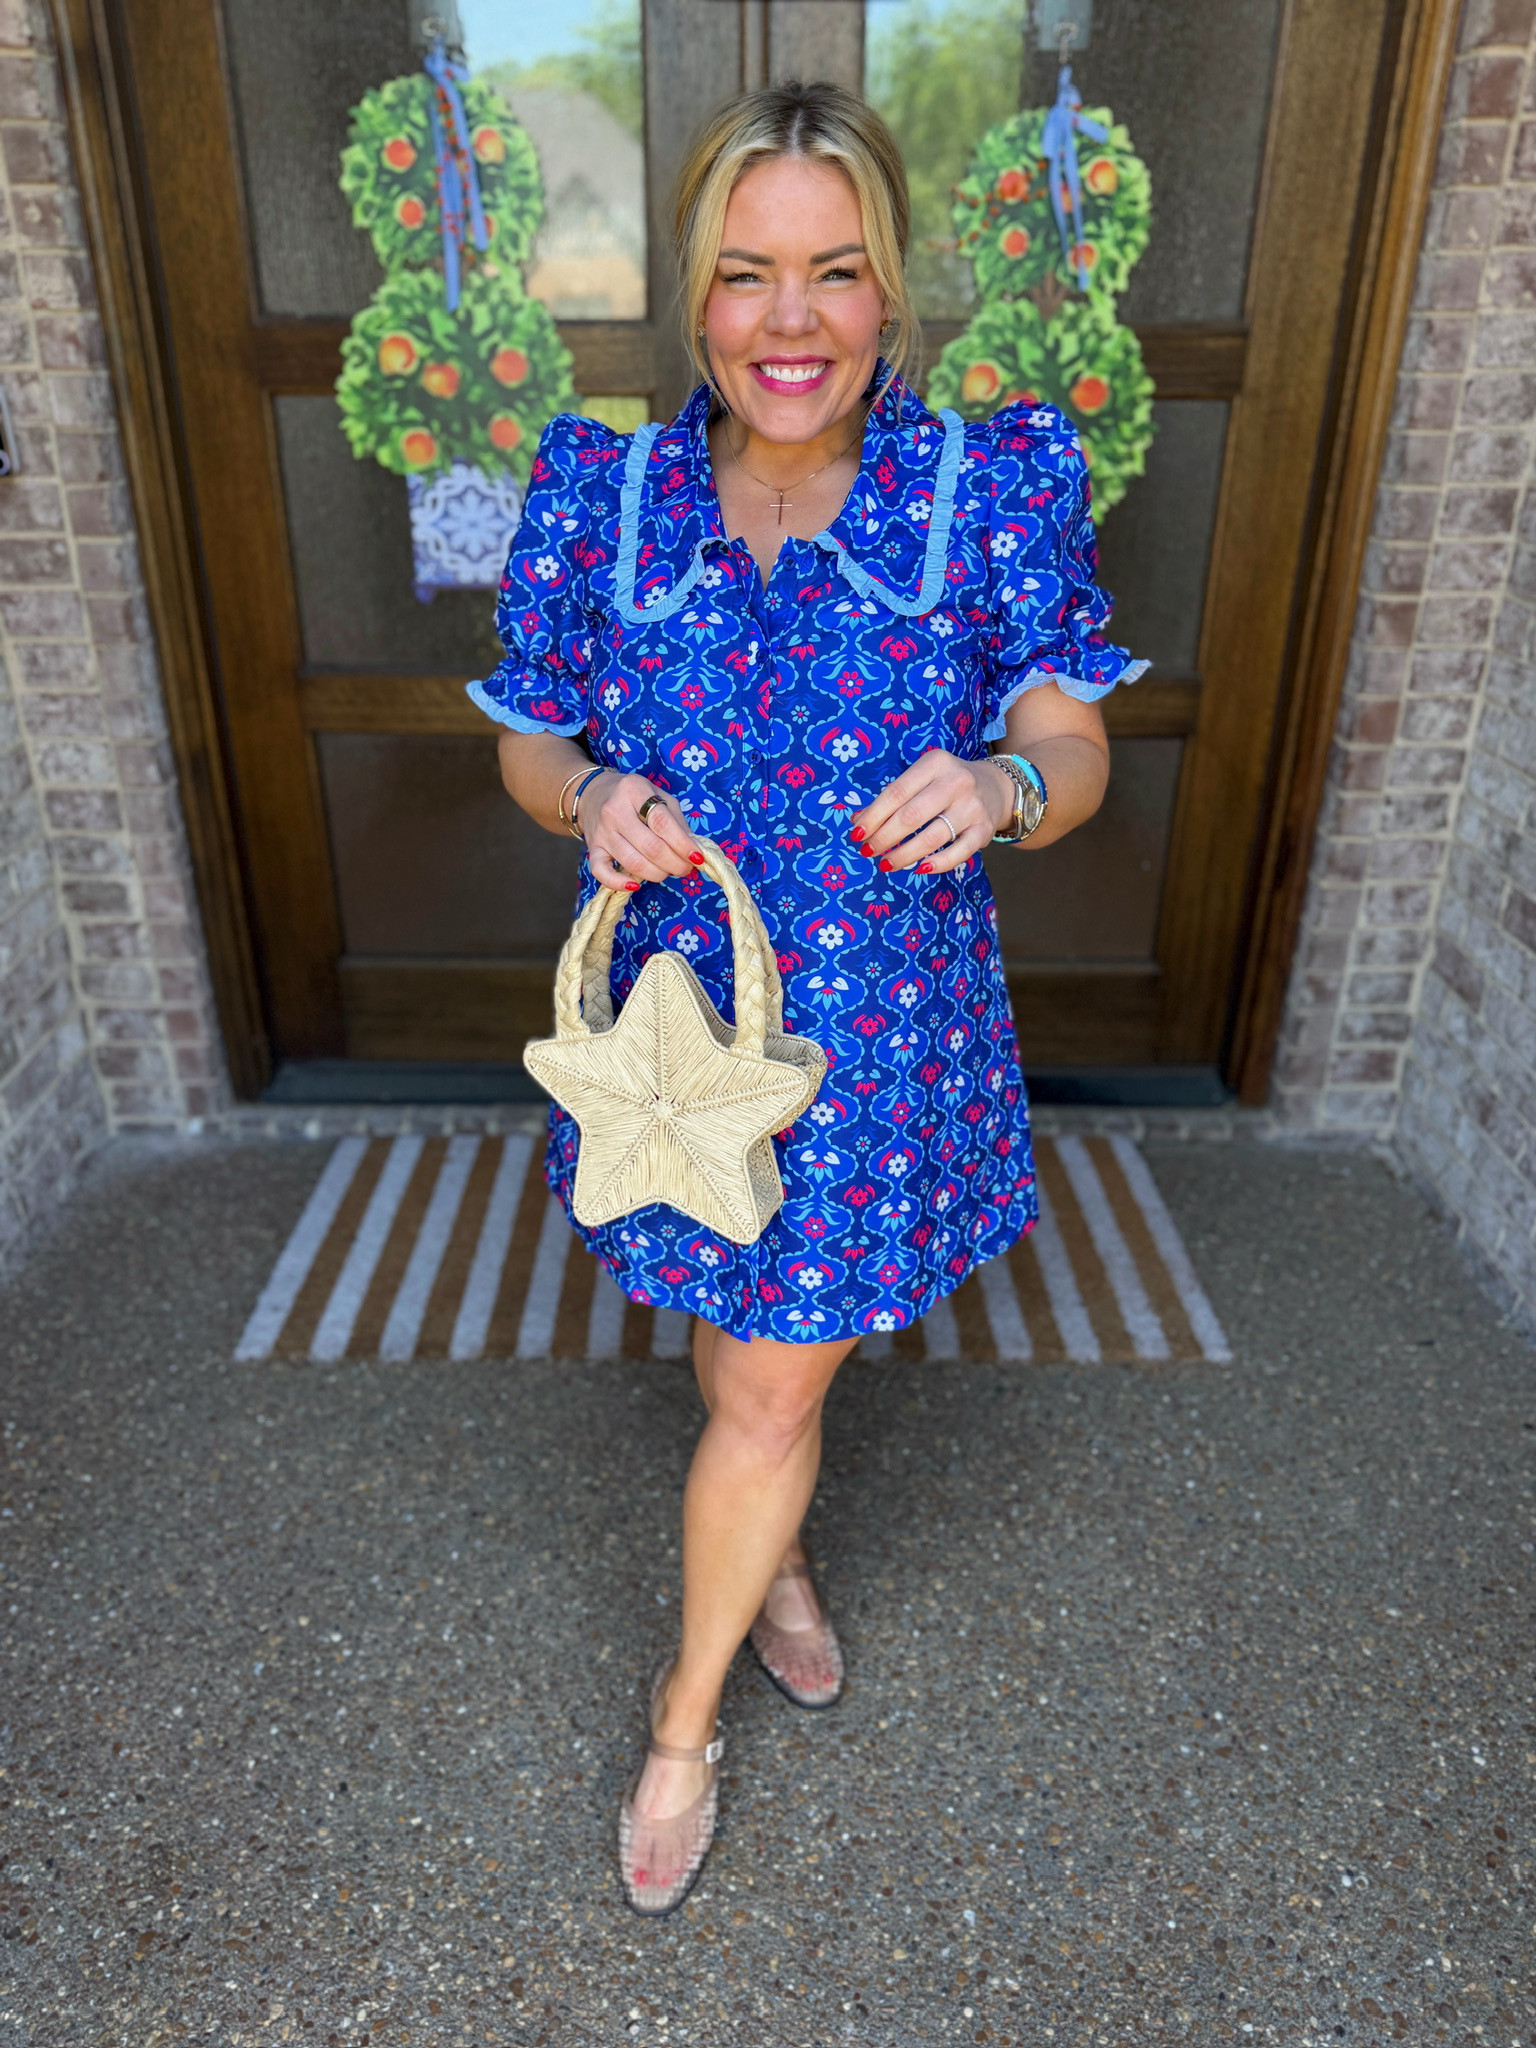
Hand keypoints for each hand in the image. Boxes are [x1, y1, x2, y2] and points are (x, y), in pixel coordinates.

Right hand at [577, 769, 704, 892]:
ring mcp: (602, 831)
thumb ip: (676, 820)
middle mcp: (615, 810)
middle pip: (651, 847)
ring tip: (667, 872)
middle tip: (685, 869)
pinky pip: (601, 872)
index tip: (697, 857)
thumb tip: (693, 849)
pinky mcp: (592, 848)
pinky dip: (618, 883)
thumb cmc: (633, 797)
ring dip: (657, 874)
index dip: (683, 844)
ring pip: (633, 862)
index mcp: (635, 791)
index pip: (663, 823)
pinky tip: (634, 886)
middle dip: (674, 864)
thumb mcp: (658, 795)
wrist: (593, 794)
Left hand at [848, 748, 1011, 873]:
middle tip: (868, 851)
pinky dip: (937, 863)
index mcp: (935, 763)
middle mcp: (956, 782)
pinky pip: (958, 852)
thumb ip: (892, 798)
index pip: (896, 793)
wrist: (996, 787)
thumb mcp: (922, 779)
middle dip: (885, 837)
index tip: (856, 834)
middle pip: (912, 816)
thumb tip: (858, 822)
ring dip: (904, 855)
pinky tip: (919, 869)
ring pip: (932, 837)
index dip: (873, 816)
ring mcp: (972, 807)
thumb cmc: (947, 784)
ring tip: (886, 864)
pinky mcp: (984, 830)